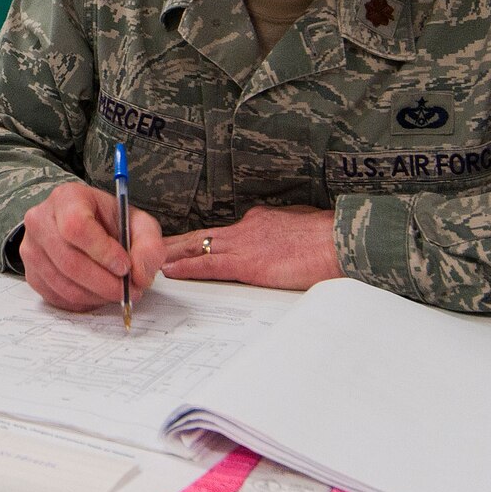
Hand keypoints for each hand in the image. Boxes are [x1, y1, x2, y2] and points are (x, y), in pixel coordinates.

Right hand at [19, 181, 165, 312]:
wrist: (82, 225)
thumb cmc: (108, 222)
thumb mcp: (137, 222)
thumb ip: (149, 244)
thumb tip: (140, 274)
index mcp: (67, 198)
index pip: (77, 227)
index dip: (103, 252)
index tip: (125, 266)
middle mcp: (40, 220)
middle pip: (69, 261)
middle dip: (105, 283)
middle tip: (129, 290)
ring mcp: (31, 248)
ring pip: (64, 284)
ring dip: (97, 296)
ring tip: (117, 291)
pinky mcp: (30, 273)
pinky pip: (57, 297)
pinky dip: (83, 302)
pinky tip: (98, 292)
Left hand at [161, 205, 342, 289]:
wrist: (341, 240)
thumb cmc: (329, 236)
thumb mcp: (301, 225)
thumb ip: (283, 231)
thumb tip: (280, 238)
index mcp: (259, 221)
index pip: (222, 233)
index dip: (201, 241)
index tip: (186, 245)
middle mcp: (245, 229)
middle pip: (201, 236)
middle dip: (175, 243)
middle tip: (150, 246)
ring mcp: (244, 245)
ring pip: (198, 249)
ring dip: (172, 255)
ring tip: (149, 259)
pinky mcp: (248, 264)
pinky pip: (209, 266)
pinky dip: (187, 268)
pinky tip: (170, 270)